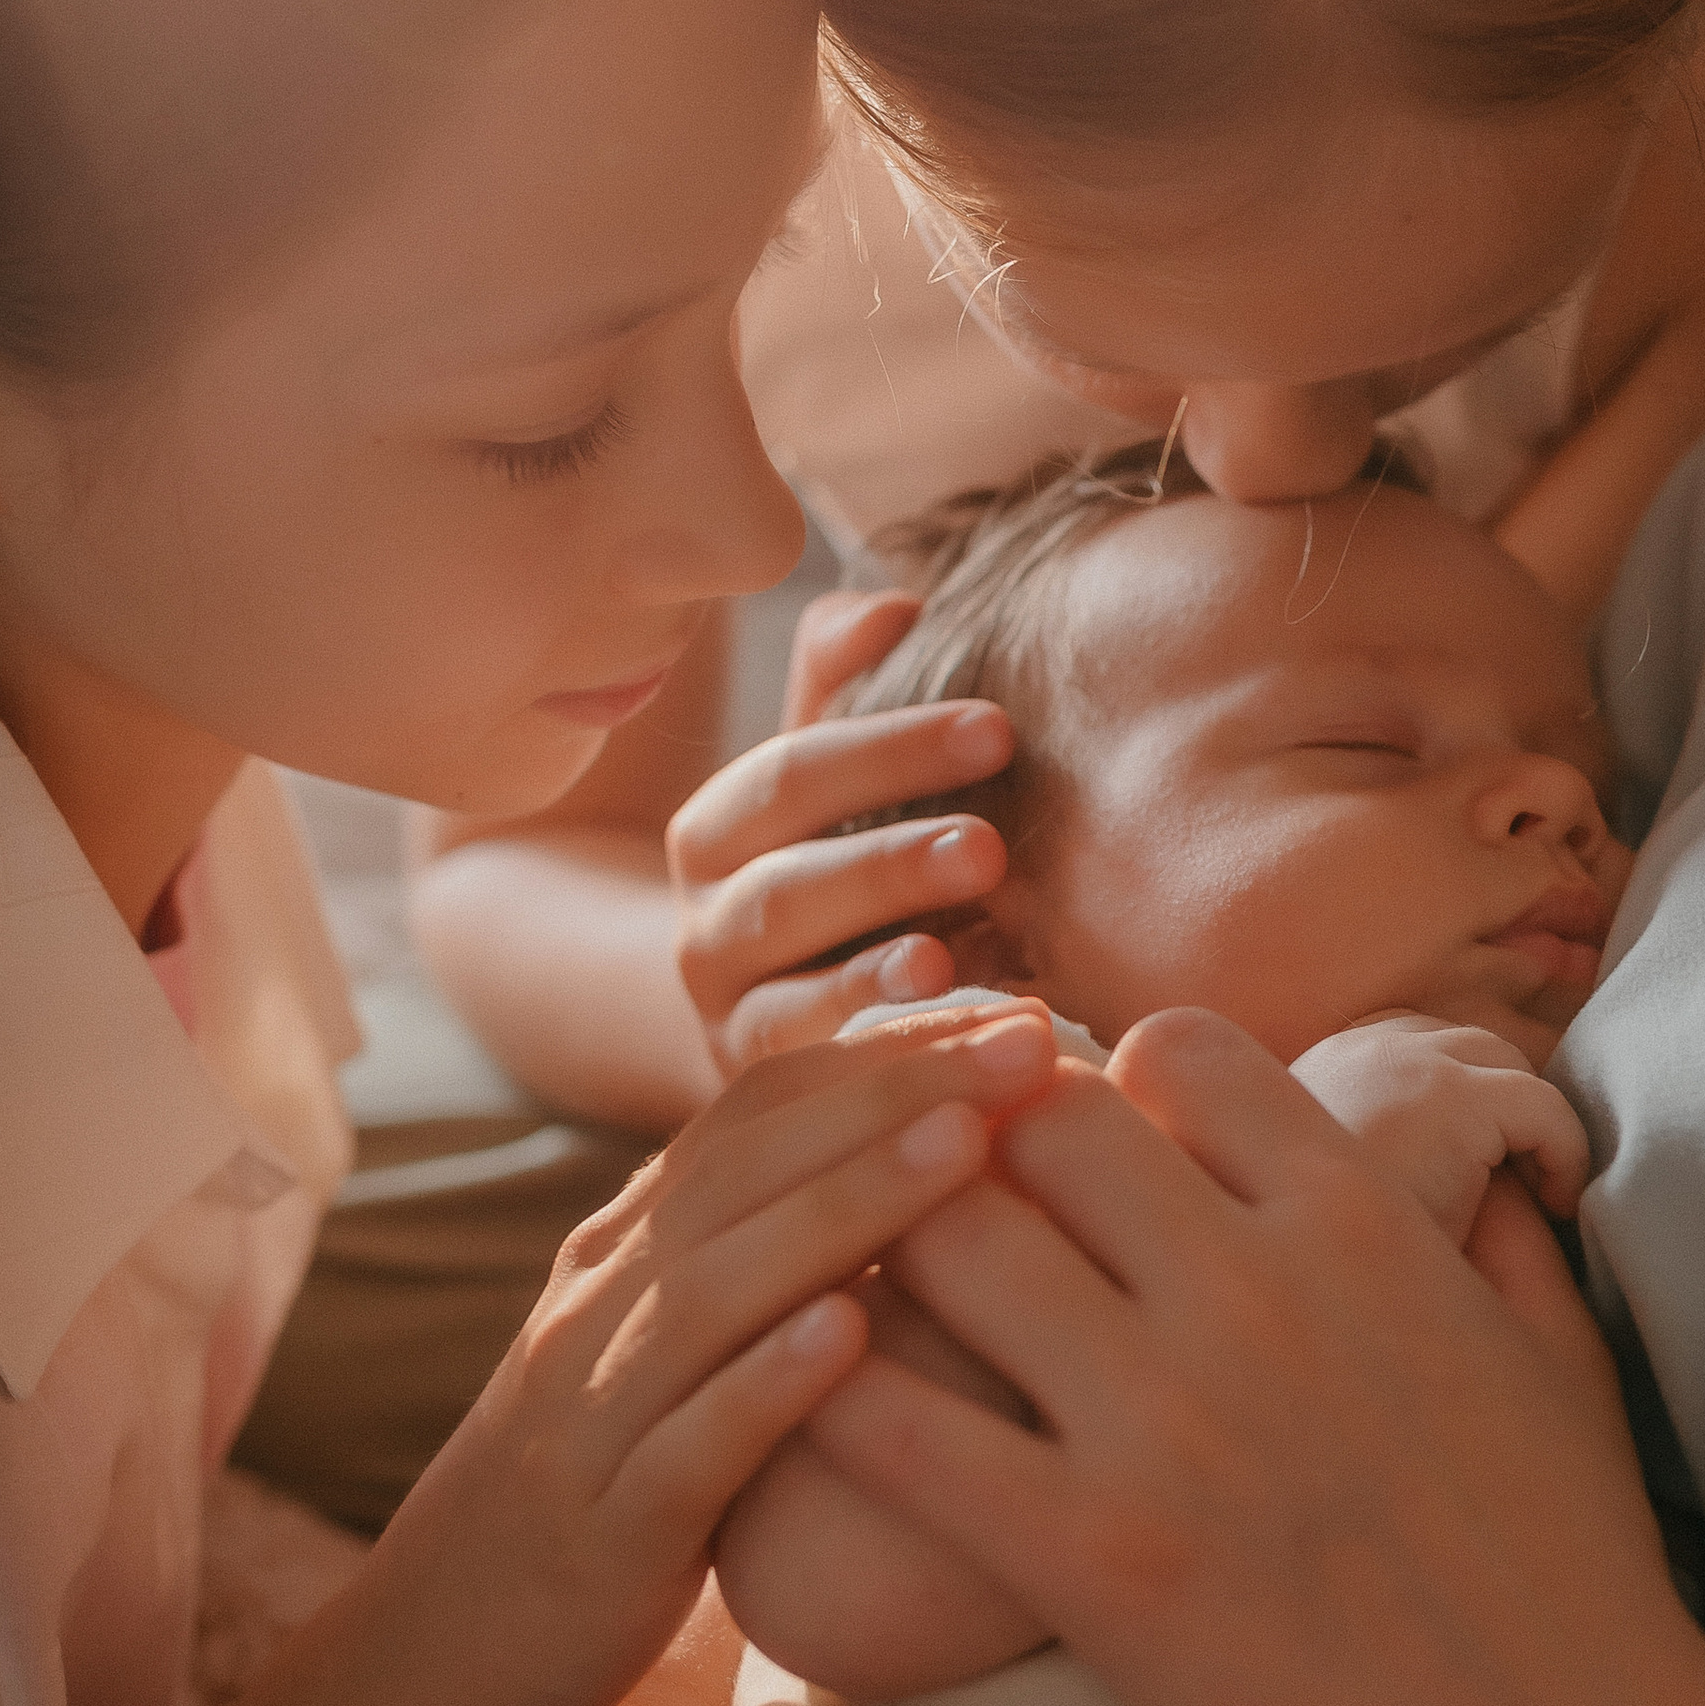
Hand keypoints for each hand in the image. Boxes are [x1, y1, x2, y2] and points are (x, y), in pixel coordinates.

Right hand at [358, 1006, 1056, 1705]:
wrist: (421, 1670)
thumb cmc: (592, 1500)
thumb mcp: (664, 1356)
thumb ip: (749, 1261)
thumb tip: (904, 1170)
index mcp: (628, 1252)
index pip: (757, 1111)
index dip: (884, 1051)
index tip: (1014, 1011)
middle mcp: (603, 1303)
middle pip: (750, 1163)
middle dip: (897, 1090)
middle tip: (1031, 1037)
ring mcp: (590, 1412)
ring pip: (720, 1282)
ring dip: (849, 1205)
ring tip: (968, 1144)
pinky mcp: (599, 1533)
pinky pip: (681, 1446)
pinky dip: (762, 1383)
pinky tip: (852, 1338)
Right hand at [670, 592, 1020, 1077]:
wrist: (755, 1015)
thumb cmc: (825, 867)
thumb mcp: (822, 775)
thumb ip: (843, 682)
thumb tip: (894, 603)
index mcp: (715, 830)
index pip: (793, 773)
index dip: (891, 747)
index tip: (1000, 728)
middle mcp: (704, 928)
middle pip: (788, 889)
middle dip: (888, 865)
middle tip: (988, 847)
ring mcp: (727, 1023)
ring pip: (789, 998)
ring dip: (874, 975)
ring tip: (951, 959)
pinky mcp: (764, 1102)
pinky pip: (816, 1088)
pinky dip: (881, 1064)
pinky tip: (957, 1047)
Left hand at [804, 1012, 1680, 1705]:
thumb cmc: (1571, 1567)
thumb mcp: (1559, 1350)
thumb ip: (1500, 1222)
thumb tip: (1484, 1143)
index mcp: (1361, 1220)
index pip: (1173, 1049)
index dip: (1120, 1088)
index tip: (1099, 1157)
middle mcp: (1252, 1288)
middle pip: (1034, 1117)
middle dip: (988, 1148)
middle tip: (962, 1215)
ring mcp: (1164, 1422)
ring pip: (948, 1239)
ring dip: (904, 1256)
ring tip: (882, 1301)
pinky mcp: (1091, 1558)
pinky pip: (899, 1433)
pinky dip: (837, 1403)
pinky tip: (815, 1413)